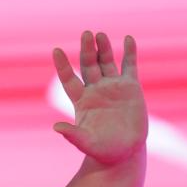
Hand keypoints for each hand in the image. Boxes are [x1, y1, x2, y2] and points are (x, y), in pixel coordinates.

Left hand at [52, 31, 147, 164]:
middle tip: (86, 34)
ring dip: (104, 48)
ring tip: (100, 34)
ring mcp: (113, 87)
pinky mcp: (131, 88)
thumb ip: (72, 135)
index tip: (56, 50)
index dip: (63, 65)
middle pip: (89, 65)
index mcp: (82, 101)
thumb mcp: (86, 143)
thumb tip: (56, 127)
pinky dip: (129, 52)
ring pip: (106, 62)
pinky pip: (129, 66)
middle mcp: (95, 91)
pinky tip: (128, 39)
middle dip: (87, 50)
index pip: (69, 79)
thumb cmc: (103, 150)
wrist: (124, 152)